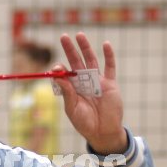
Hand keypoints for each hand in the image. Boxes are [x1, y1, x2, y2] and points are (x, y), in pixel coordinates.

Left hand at [54, 32, 127, 154]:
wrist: (102, 132)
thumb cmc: (84, 123)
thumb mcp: (72, 109)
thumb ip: (67, 92)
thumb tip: (57, 75)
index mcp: (72, 89)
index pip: (64, 74)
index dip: (60, 68)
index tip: (56, 66)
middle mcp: (83, 82)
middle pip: (76, 62)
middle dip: (70, 49)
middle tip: (63, 36)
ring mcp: (97, 81)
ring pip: (91, 60)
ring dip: (85, 47)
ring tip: (79, 35)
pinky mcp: (110, 83)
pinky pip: (110, 67)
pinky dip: (109, 55)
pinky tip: (105, 44)